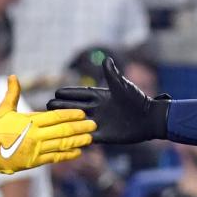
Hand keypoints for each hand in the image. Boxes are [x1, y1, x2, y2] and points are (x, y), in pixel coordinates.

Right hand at [0, 75, 94, 174]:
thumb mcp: (3, 110)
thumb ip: (12, 93)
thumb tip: (13, 76)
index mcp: (29, 121)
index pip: (54, 117)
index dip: (70, 115)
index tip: (82, 113)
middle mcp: (35, 136)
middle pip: (62, 131)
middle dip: (80, 128)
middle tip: (94, 125)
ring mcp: (35, 150)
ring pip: (61, 145)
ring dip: (78, 141)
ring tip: (90, 138)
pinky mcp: (34, 162)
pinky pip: (54, 158)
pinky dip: (67, 155)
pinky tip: (78, 152)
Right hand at [48, 57, 168, 144]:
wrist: (149, 119)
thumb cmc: (138, 100)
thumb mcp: (123, 86)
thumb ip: (112, 75)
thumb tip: (106, 59)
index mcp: (100, 96)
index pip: (80, 94)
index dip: (69, 93)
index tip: (56, 92)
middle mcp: (97, 109)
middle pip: (75, 107)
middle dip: (62, 106)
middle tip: (48, 105)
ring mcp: (99, 122)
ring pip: (77, 121)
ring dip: (66, 121)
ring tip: (52, 120)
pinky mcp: (103, 135)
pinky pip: (87, 136)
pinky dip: (77, 136)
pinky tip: (65, 137)